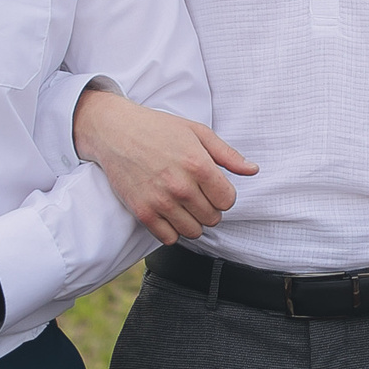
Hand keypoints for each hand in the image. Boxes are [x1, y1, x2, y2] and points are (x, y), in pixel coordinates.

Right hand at [73, 87, 257, 243]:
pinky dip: (172, 230)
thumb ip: (227, 154)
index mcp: (198, 165)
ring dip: (192, 221)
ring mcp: (160, 201)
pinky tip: (169, 213)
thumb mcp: (197, 132)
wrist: (115, 132)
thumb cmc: (158, 129)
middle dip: (209, 208)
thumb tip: (253, 170)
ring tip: (183, 204)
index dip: (223, 195)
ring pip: (193, 231)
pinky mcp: (142, 212)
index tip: (212, 187)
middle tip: (196, 193)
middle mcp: (180, 186)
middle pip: (213, 218)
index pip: (228, 201)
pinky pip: (169, 238)